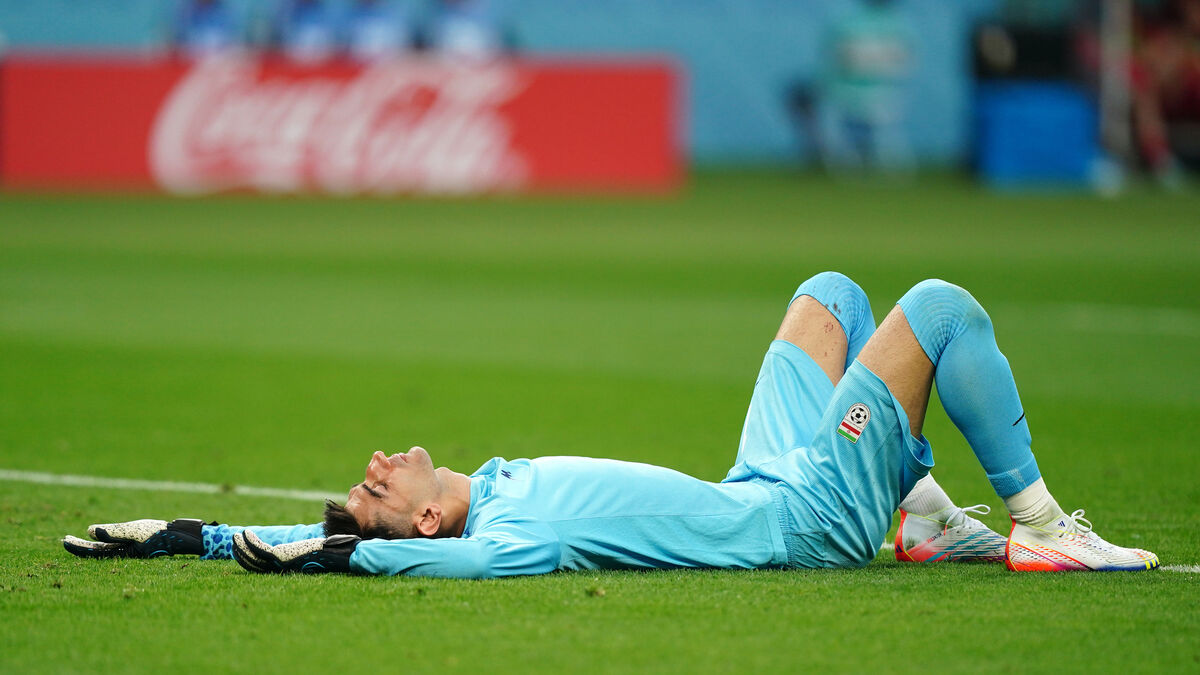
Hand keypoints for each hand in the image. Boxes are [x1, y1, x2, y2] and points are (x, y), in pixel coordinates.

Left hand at [63, 518, 206, 557]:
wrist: (182, 536)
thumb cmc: (159, 534)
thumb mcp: (135, 531)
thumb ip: (113, 531)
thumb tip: (90, 531)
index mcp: (120, 553)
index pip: (92, 552)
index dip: (77, 547)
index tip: (64, 541)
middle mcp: (123, 553)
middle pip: (96, 551)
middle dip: (80, 546)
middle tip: (65, 540)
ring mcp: (131, 549)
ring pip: (105, 548)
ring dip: (91, 543)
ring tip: (79, 537)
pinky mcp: (138, 544)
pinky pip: (116, 544)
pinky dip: (105, 539)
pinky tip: (102, 534)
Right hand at [231, 530, 359, 573]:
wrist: (343, 555)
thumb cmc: (337, 552)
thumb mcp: (320, 548)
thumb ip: (316, 545)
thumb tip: (323, 537)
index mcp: (289, 566)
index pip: (265, 566)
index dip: (252, 560)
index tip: (244, 552)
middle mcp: (283, 566)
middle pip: (255, 564)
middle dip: (242, 556)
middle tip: (233, 545)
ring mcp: (282, 562)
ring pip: (254, 558)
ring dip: (242, 549)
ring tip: (234, 538)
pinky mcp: (283, 555)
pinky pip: (260, 550)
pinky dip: (250, 542)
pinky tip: (245, 534)